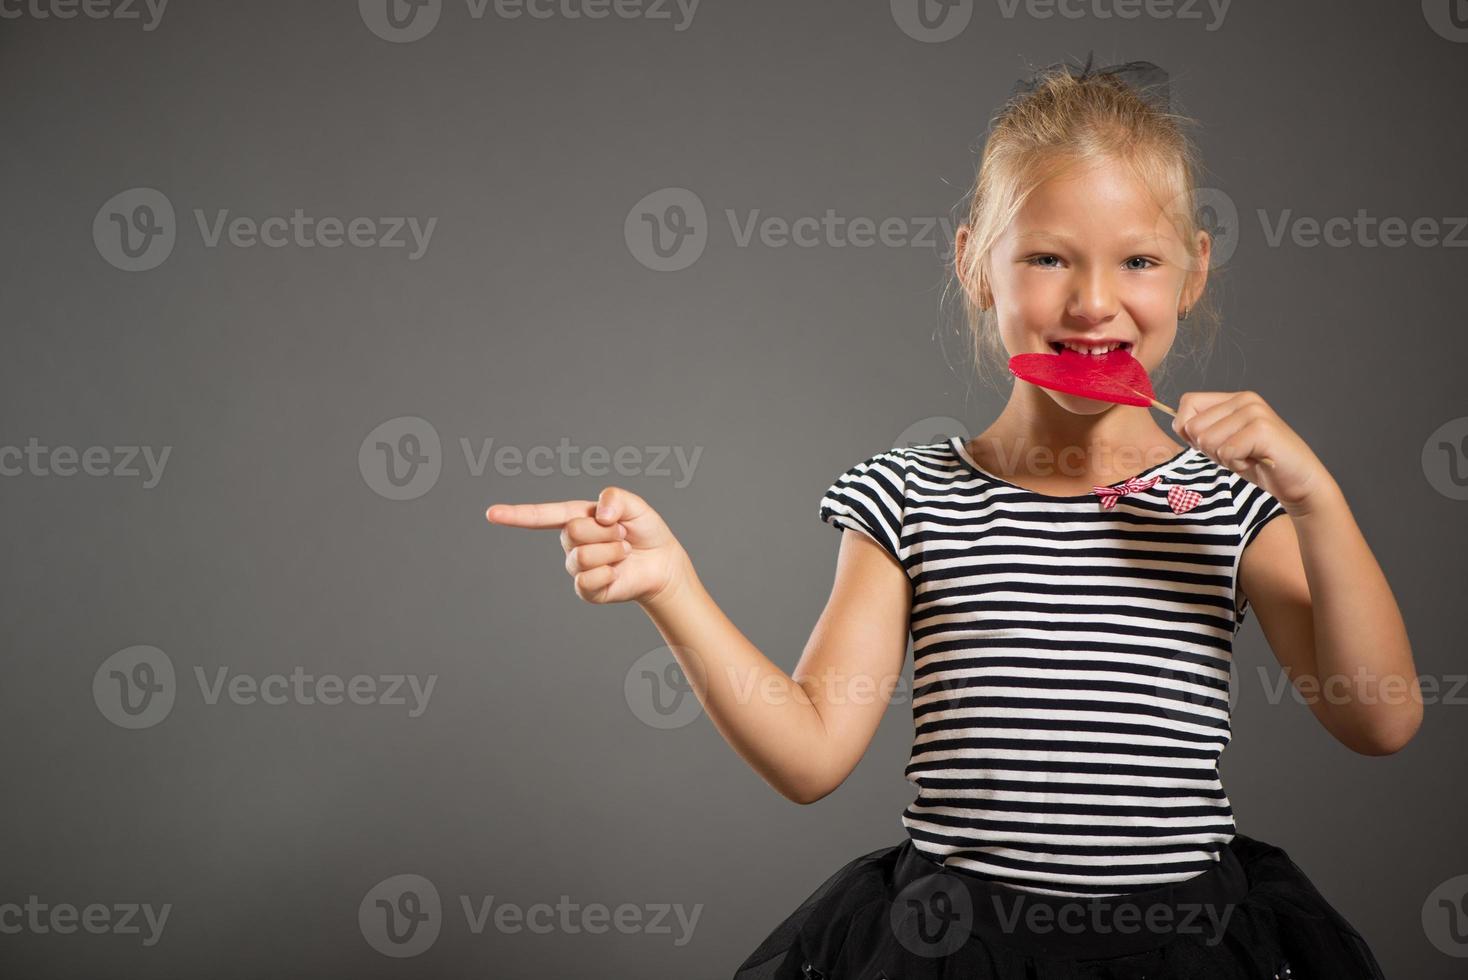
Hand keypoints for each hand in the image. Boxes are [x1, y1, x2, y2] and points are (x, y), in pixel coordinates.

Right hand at [485, 486, 691, 605]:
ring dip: (612, 551)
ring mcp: (578, 567)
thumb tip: (601, 515)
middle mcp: (572, 542)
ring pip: (583, 556)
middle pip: (572, 532)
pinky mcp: (587, 590)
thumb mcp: (635, 505)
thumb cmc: (645, 531)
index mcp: (577, 517)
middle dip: (605, 532)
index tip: (491, 514)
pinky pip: (587, 581)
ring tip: (624, 551)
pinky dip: (608, 574)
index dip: (516, 515)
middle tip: (622, 535)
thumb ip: (616, 497)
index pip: (542, 516)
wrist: (663, 562)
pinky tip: (617, 572)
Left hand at [1171, 390, 1335, 513]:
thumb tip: (1178, 424)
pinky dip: (1236, 465)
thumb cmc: (1260, 463)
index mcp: (1234, 399)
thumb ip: (1203, 430)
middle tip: (1237, 453)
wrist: (1299, 482)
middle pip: (1193, 426)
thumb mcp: (1224, 443)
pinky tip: (1255, 462)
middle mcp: (1244, 399)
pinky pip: (1225, 452)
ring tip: (1247, 456)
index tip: (1212, 444)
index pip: (1188, 403)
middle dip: (1208, 449)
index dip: (1188, 430)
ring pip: (1207, 440)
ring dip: (1223, 458)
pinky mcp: (1261, 429)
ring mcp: (1254, 412)